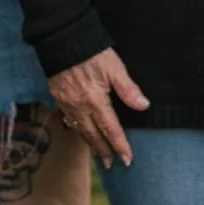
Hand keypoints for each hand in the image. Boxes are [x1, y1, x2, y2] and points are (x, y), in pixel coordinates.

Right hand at [48, 48, 149, 168]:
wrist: (63, 40)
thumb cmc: (92, 52)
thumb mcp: (115, 68)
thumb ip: (128, 89)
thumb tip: (143, 106)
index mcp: (96, 101)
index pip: (111, 129)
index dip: (120, 145)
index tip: (127, 159)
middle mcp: (80, 107)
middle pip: (94, 135)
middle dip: (104, 151)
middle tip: (111, 164)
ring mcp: (67, 104)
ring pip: (81, 130)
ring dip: (91, 144)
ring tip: (98, 154)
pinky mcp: (59, 97)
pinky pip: (70, 120)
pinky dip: (78, 131)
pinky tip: (82, 132)